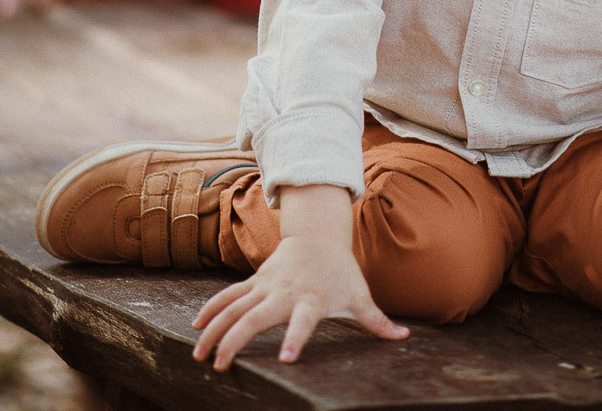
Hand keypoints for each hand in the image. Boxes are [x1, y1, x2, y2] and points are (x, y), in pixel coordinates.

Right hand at [191, 185, 407, 368]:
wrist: (318, 234)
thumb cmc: (341, 271)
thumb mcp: (360, 294)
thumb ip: (377, 320)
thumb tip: (405, 335)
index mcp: (311, 299)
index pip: (303, 321)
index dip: (296, 338)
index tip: (287, 359)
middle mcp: (284, 292)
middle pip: (256, 317)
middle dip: (236, 340)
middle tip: (221, 365)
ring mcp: (265, 285)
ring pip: (234, 306)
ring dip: (215, 329)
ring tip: (199, 356)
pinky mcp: (255, 281)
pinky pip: (228, 296)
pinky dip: (211, 309)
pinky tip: (196, 328)